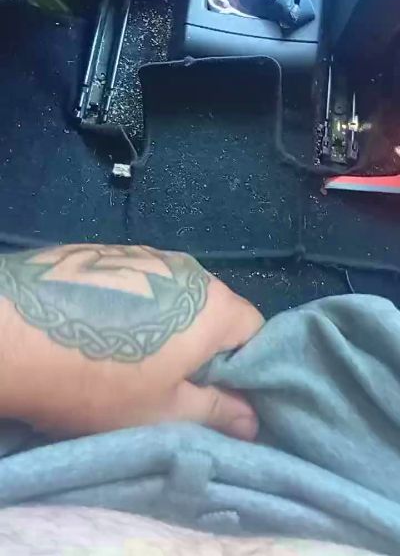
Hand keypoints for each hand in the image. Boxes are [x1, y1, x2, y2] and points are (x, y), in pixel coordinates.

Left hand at [0, 245, 262, 439]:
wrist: (12, 332)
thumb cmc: (99, 380)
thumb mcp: (162, 411)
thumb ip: (216, 412)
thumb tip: (252, 420)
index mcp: (213, 305)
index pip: (256, 331)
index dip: (245, 368)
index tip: (218, 395)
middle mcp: (188, 268)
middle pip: (215, 312)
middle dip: (204, 349)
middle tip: (172, 384)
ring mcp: (147, 253)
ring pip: (176, 297)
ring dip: (169, 327)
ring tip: (131, 356)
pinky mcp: (111, 251)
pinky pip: (143, 283)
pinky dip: (138, 308)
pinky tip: (102, 330)